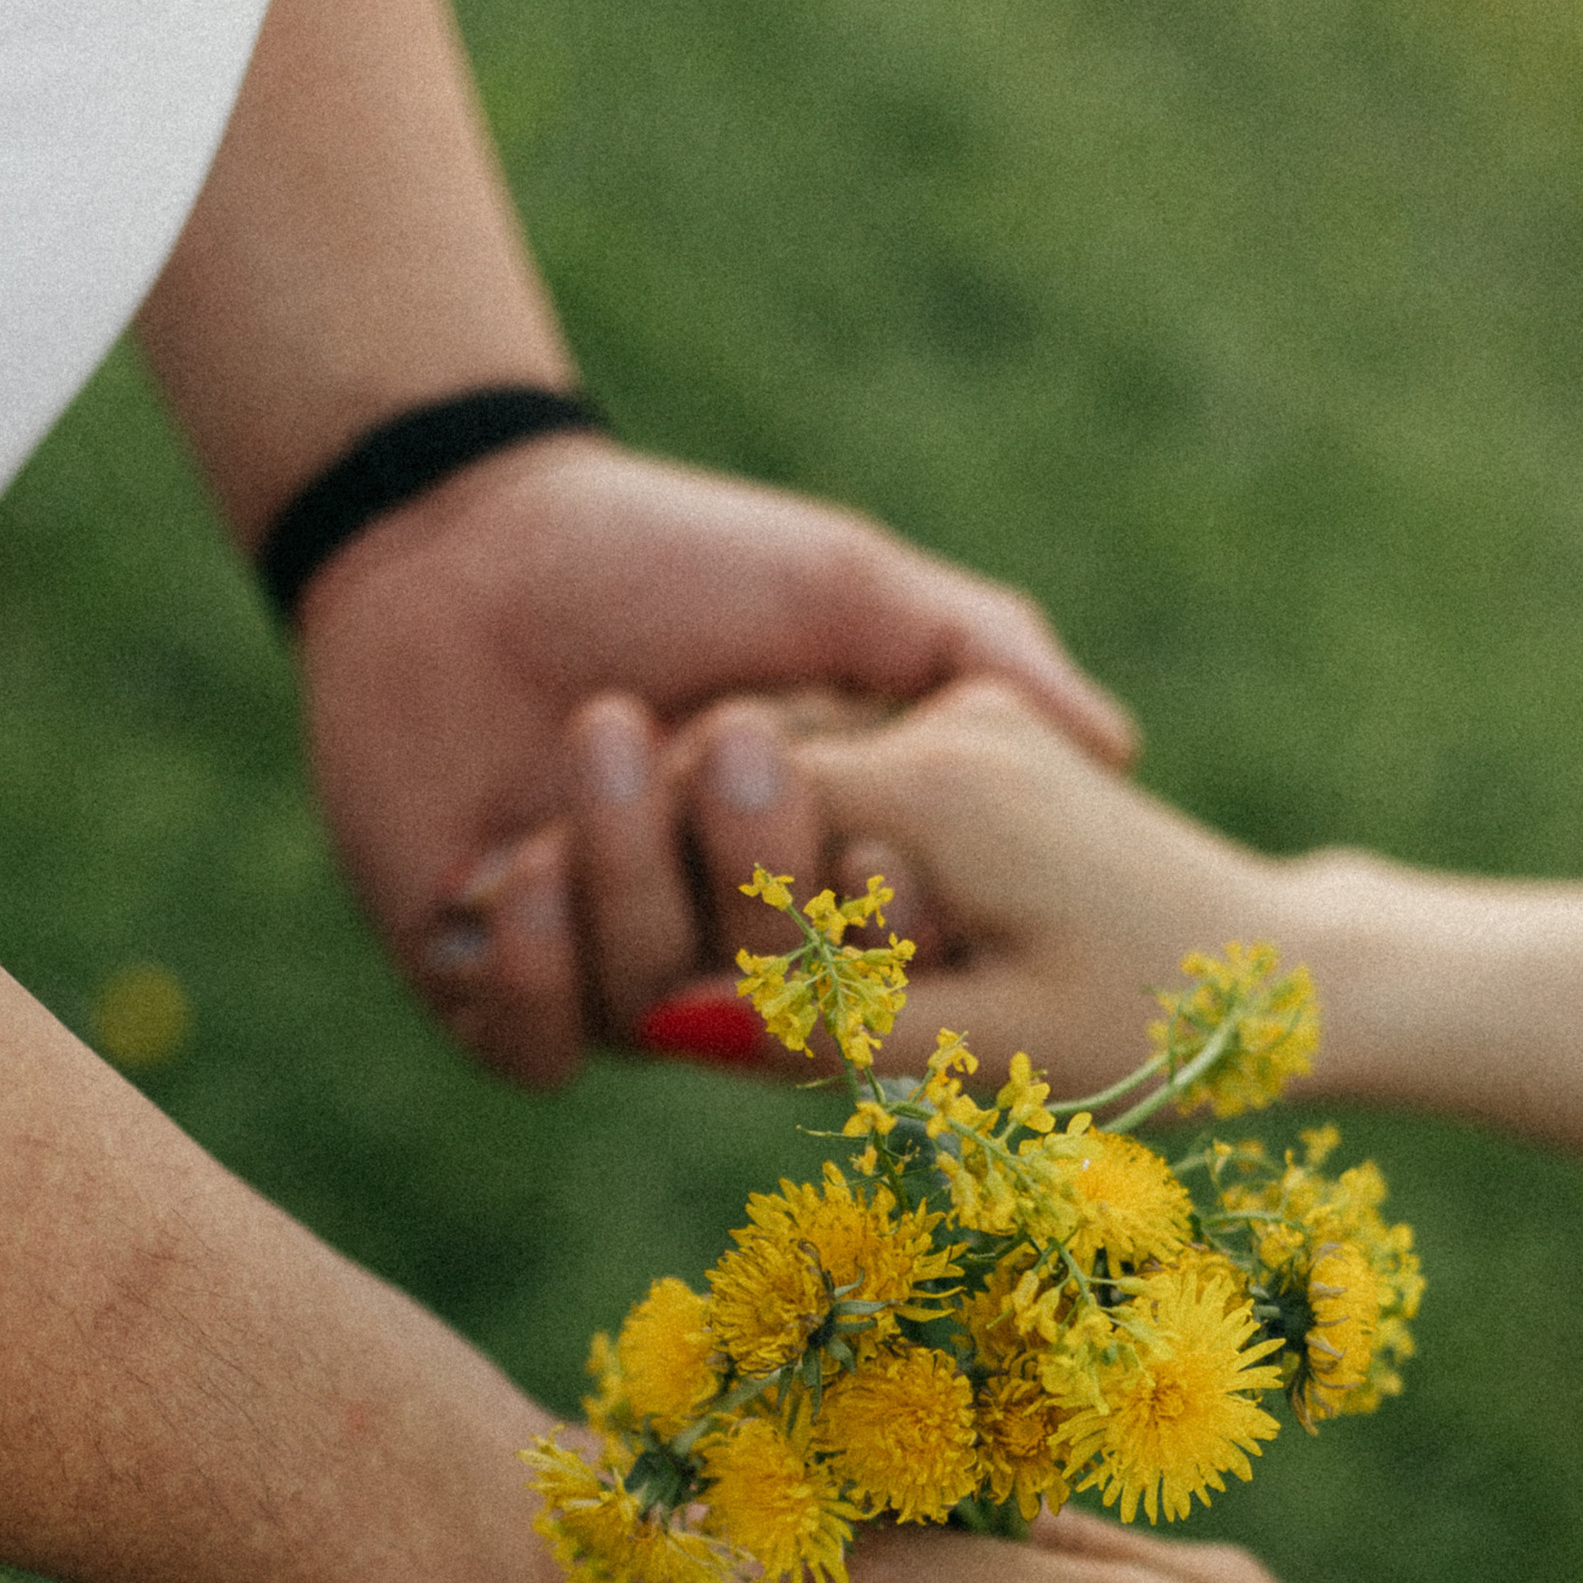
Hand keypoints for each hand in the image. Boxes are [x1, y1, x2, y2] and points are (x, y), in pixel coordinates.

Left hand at [294, 440, 1134, 1088]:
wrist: (466, 533)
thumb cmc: (673, 551)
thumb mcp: (852, 588)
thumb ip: (982, 654)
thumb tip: (1117, 746)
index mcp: (824, 874)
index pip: (889, 965)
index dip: (889, 926)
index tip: (870, 823)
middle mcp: (724, 945)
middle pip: (778, 1002)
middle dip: (761, 877)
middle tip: (735, 732)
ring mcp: (608, 974)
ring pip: (654, 1016)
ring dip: (633, 879)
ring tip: (603, 731)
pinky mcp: (486, 985)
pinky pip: (534, 1048)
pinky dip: (538, 972)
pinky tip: (520, 866)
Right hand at [642, 676, 1295, 1097]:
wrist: (1288, 979)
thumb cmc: (1155, 1032)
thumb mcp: (988, 1050)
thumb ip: (824, 1027)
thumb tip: (662, 1024)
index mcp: (936, 785)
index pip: (723, 800)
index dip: (668, 884)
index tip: (651, 968)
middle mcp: (946, 725)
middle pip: (753, 779)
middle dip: (707, 874)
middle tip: (702, 976)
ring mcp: (972, 720)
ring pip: (796, 774)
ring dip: (761, 863)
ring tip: (785, 966)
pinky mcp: (989, 743)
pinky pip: (856, 779)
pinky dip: (819, 850)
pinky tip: (838, 934)